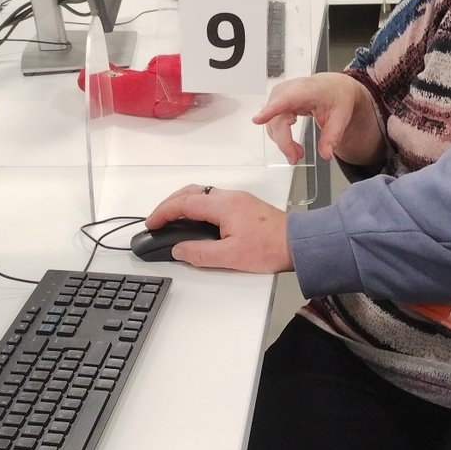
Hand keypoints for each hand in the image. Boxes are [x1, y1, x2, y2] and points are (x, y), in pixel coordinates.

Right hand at [145, 184, 291, 271]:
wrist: (298, 243)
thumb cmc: (269, 248)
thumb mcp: (230, 257)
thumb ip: (200, 253)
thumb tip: (179, 249)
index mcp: (223, 205)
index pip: (184, 203)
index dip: (163, 212)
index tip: (151, 223)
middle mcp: (229, 197)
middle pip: (190, 192)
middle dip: (169, 203)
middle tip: (157, 219)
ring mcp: (238, 199)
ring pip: (202, 193)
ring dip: (183, 203)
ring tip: (172, 219)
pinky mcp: (245, 205)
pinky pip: (213, 198)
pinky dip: (197, 205)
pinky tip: (196, 219)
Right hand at [252, 73, 380, 165]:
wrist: (333, 87)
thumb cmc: (335, 96)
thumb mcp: (340, 118)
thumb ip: (332, 137)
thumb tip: (326, 154)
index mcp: (306, 90)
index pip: (284, 100)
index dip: (270, 110)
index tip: (258, 120)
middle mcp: (288, 91)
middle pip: (277, 119)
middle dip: (284, 141)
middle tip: (295, 157)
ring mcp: (279, 96)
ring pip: (272, 124)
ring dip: (283, 142)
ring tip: (299, 152)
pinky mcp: (276, 103)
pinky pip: (273, 123)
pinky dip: (281, 137)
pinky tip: (293, 145)